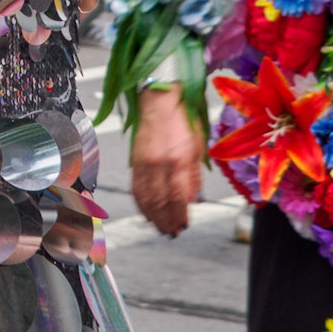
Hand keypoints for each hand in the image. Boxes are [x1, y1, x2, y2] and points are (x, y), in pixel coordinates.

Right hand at [129, 85, 202, 236]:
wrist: (159, 99)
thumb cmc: (183, 119)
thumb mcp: (197, 146)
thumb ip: (194, 175)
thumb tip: (193, 199)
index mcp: (179, 160)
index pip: (179, 197)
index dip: (181, 215)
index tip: (184, 225)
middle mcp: (160, 164)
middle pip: (161, 202)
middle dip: (167, 220)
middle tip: (172, 232)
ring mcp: (145, 163)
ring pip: (146, 198)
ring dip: (153, 217)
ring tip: (160, 228)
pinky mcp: (135, 161)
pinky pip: (136, 188)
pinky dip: (141, 204)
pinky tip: (146, 213)